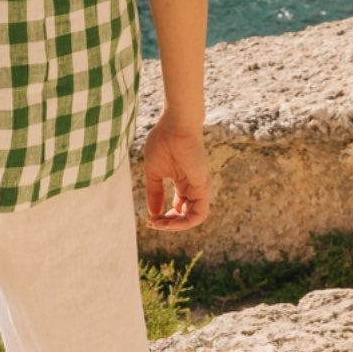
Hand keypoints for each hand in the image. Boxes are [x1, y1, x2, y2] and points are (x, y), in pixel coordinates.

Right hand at [141, 113, 209, 230]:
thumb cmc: (164, 142)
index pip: (178, 207)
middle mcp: (193, 187)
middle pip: (185, 215)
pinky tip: (169, 220)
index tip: (149, 218)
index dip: (164, 216)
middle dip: (169, 224)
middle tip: (153, 223)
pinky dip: (185, 222)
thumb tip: (153, 214)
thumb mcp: (154, 173)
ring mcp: (200, 187)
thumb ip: (155, 193)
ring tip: (159, 223)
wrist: (176, 126)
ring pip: (193, 218)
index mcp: (183, 182)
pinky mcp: (203, 187)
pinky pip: (199, 214)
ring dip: (176, 225)